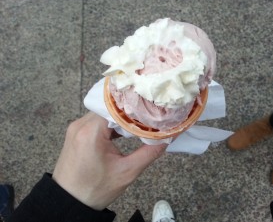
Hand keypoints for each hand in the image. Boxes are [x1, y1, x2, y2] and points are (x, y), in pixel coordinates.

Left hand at [52, 112, 166, 209]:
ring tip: (138, 123)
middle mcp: (81, 124)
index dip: (135, 106)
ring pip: (103, 112)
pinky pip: (96, 120)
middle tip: (148, 115)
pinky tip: (123, 130)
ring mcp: (76, 128)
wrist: (69, 202)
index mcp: (91, 131)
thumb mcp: (127, 172)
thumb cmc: (95, 189)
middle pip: (110, 107)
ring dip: (120, 117)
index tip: (151, 109)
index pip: (116, 106)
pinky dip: (110, 123)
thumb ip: (149, 152)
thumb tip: (167, 137)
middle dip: (129, 111)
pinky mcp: (76, 133)